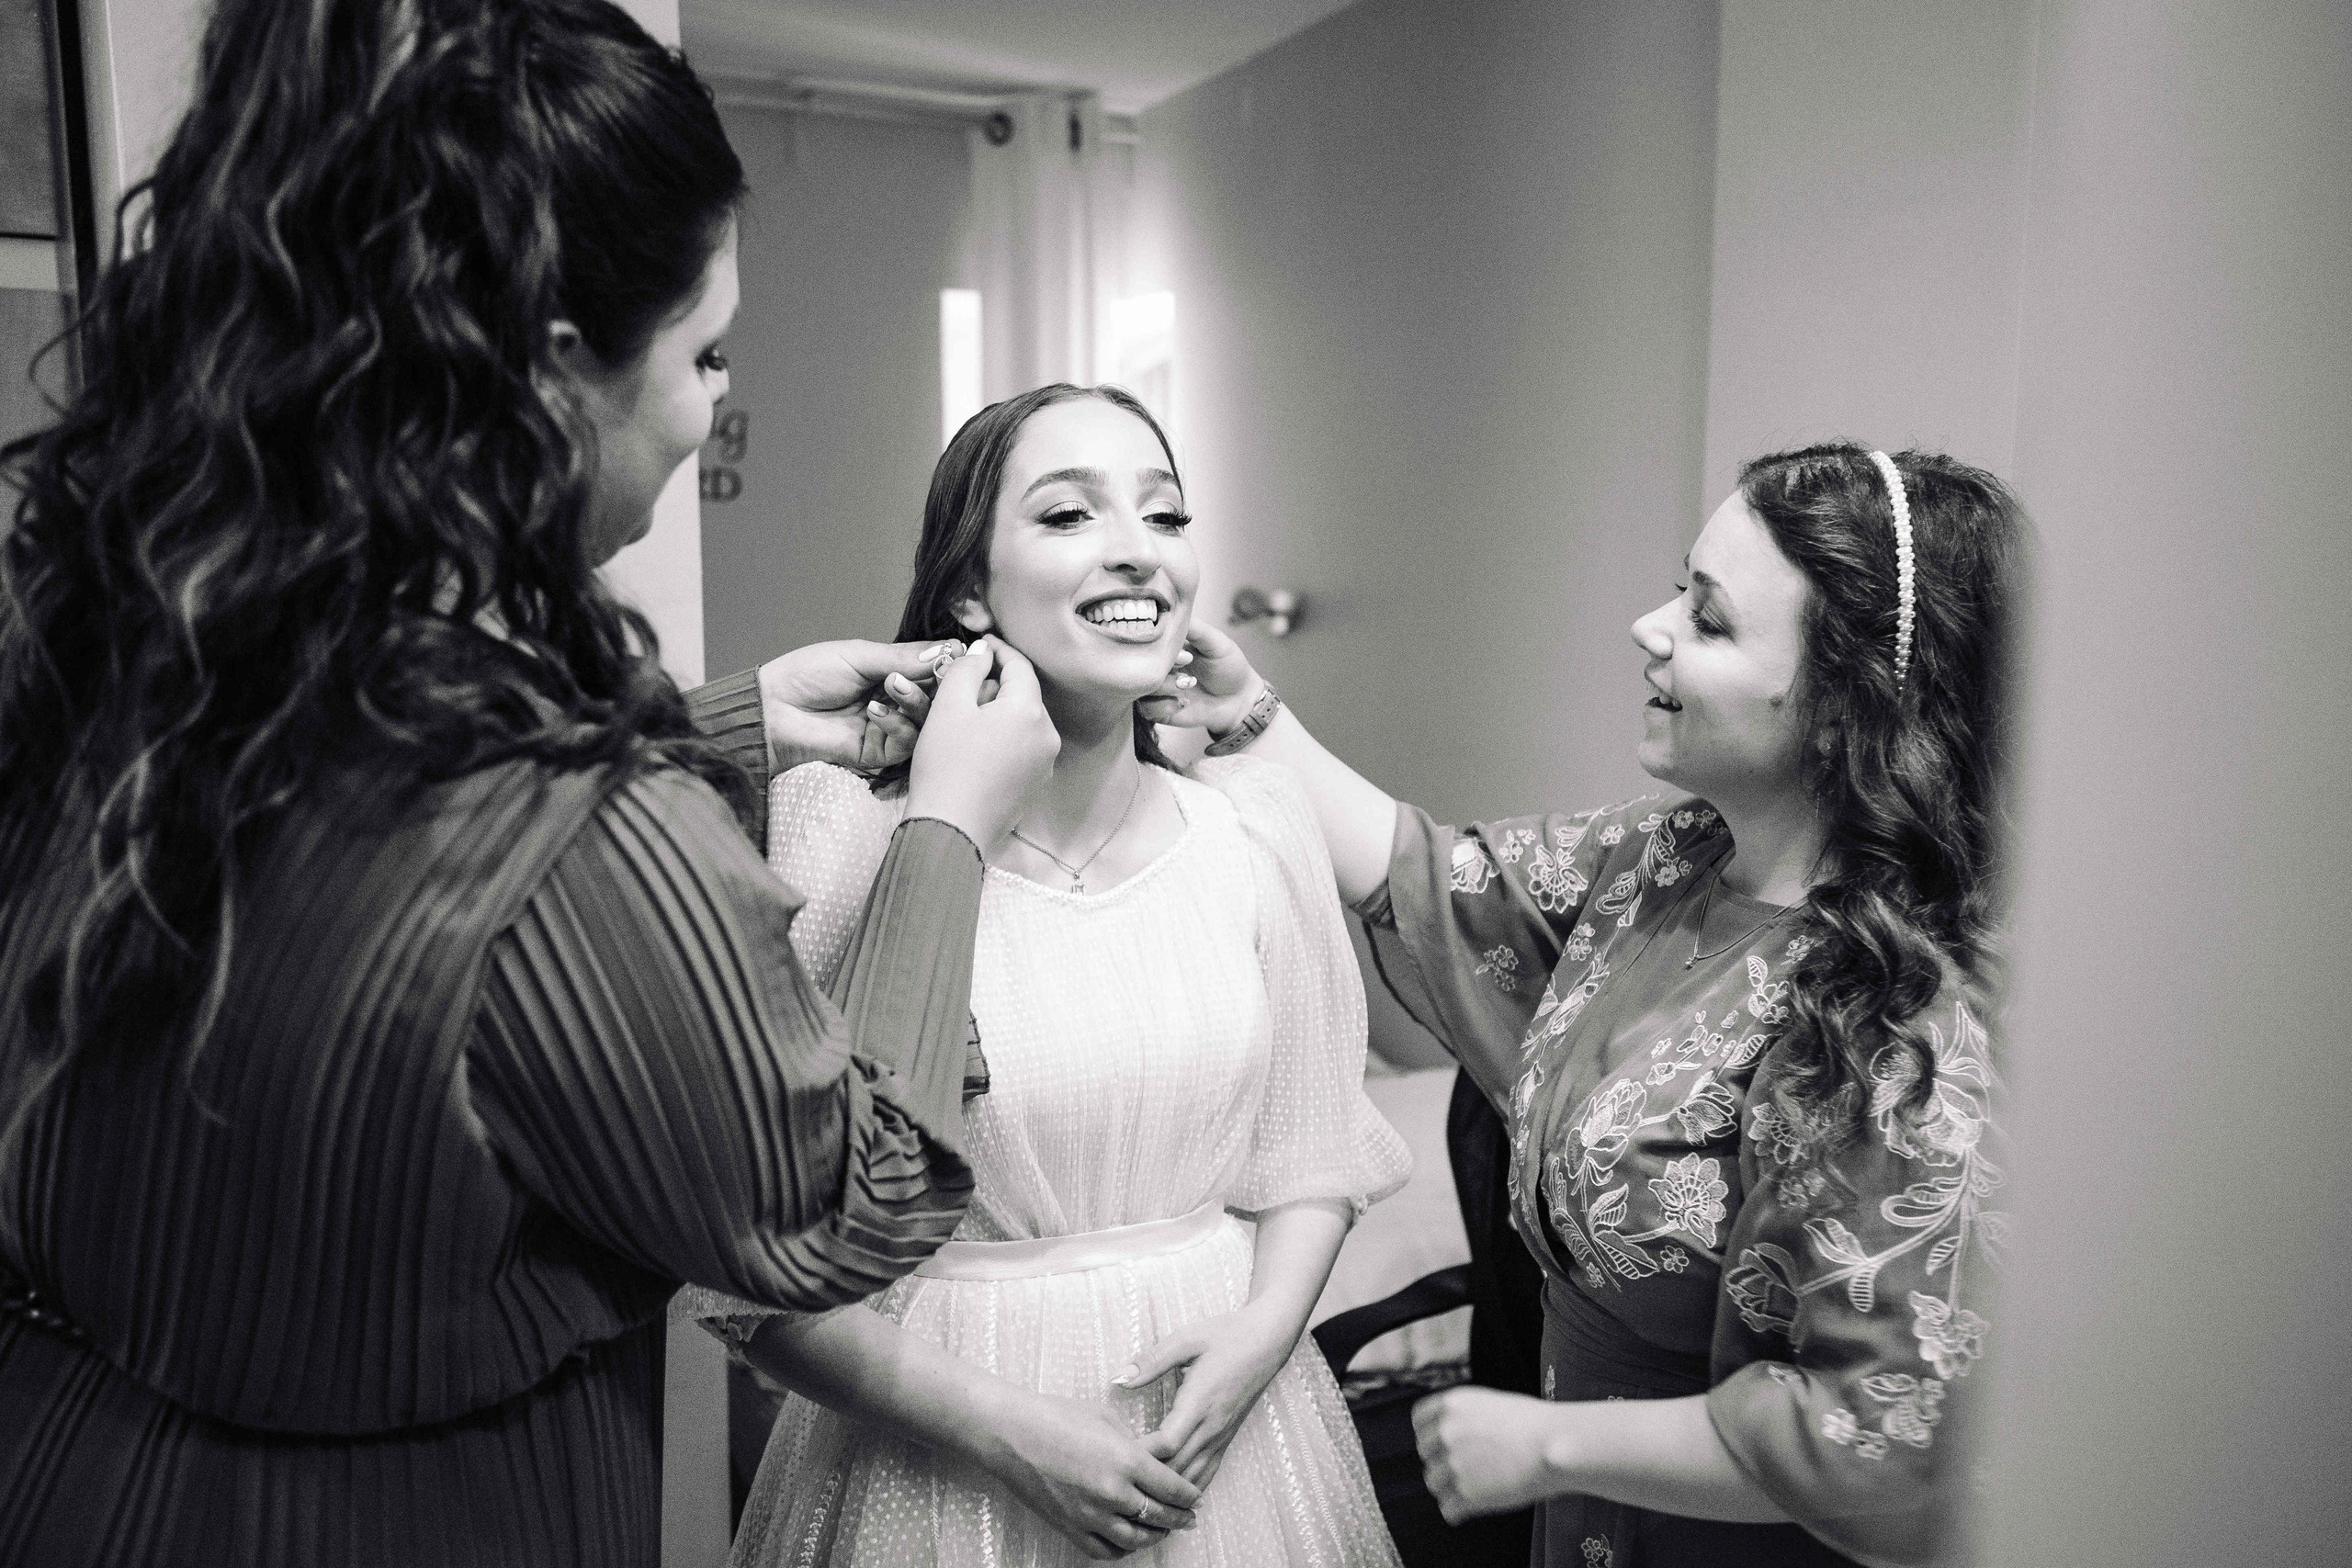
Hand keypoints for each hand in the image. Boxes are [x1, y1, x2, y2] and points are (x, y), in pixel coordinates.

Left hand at [757, 637, 965, 772]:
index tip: (962, 655)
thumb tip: (950, 650)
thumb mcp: (859, 656)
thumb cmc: (807, 675)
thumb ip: (903, 657)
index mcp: (890, 673)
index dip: (949, 664)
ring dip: (917, 702)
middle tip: (938, 672)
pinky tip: (876, 712)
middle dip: (941, 684)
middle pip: (937, 698)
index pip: (932, 671)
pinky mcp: (878, 754)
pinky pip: (905, 743)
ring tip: (894, 686)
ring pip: (926, 722)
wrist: (773, 709)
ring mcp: (888, 728)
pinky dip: (898, 725)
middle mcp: (895, 701)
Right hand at [904, 637, 1059, 849]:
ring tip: (965, 717)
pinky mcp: (1034, 786)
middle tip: (963, 683)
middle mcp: (1047, 737)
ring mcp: (1044, 764)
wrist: (951, 830)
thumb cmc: (946, 766)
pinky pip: (1021, 749)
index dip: (999, 649)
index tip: (980, 642)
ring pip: (1023, 723)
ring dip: (999, 713)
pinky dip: (1002, 738)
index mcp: (1030, 712)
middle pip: (1024, 695)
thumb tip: (983, 651)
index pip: (1020, 666)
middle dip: (996, 684)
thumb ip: (968, 669)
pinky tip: (975, 747)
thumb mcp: (949, 706)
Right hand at [983, 1388, 1202, 1559]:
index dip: (1189, 1496)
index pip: (1172, 1488)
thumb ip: (1135, 1444)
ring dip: (1154, 1536)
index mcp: (1127, 1461)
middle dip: (1180, 1519)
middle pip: (1159, 1516)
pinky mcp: (1070, 1526)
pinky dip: (1122, 1549)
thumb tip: (1155, 1459)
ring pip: (1135, 1539)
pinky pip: (1104, 1550)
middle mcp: (1113, 1492)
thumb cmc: (1055, 1416)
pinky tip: (1128, 1541)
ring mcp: (1090, 1514)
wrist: (1010, 1433)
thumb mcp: (1106, 1419)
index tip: (1195, 1498)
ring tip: (1162, 1531)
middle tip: (1190, 1519)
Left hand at [1124, 1302, 1295, 1491]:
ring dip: (1167, 1488)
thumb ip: (1152, 1361)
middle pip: (1177, 1467)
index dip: (1142, 1452)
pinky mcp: (1226, 1438)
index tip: (1116, 1450)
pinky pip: (1207, 1473)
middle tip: (1119, 1476)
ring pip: (1193, 1477)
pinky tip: (1171, 1494)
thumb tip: (1119, 1377)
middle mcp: (1212, 1426)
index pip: (1167, 1443)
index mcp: (1200, 1402)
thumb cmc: (1227, 1336)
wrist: (1267, 1341)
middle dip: (1148, 1476)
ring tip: (1139, 1493)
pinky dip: (1188, 1487)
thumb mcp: (1186, 1340)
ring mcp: (1221, 1436)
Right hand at [1135, 624, 1262, 734]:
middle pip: (1142, 664)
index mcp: (1170, 647)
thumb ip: (1196, 628)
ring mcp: (1158, 687)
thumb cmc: (1230, 668)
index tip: (1185, 655)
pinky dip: (1165, 706)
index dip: (1162, 647)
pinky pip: (1146, 709)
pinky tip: (1184, 702)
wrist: (1240, 701)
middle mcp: (1161, 666)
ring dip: (1166, 688)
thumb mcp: (1216, 642)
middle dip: (1164, 669)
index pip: (1149, 640)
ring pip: (1142, 687)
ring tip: (1189, 686)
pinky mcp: (1158, 709)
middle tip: (1187, 671)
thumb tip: (1176, 610)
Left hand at [1412, 1385, 1571, 1524]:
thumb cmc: (1534, 1424)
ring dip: (1448, 1487)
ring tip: (1468, 1489)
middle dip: (1441, 1461)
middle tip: (1462, 1469)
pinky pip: (1448, 1509)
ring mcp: (1454, 1463)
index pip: (1419, 1420)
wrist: (1555, 1445)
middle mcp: (1446, 1432)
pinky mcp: (1467, 1493)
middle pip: (1425, 1454)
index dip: (1429, 1433)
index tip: (1437, 1444)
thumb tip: (1450, 1434)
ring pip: (1434, 1483)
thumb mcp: (1491, 1404)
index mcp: (1451, 1405)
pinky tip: (1467, 1509)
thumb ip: (1465, 1417)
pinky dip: (1456, 1512)